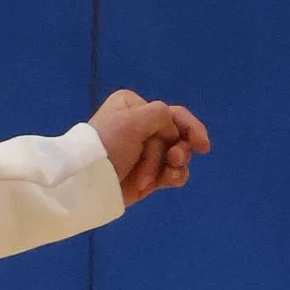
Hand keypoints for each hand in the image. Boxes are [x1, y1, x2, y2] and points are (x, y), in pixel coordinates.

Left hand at [92, 89, 209, 206]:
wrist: (87, 182)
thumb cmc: (107, 145)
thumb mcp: (133, 120)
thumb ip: (162, 115)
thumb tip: (173, 132)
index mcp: (134, 107)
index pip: (172, 114)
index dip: (191, 127)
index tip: (202, 145)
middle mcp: (140, 127)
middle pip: (177, 136)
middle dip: (178, 149)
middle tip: (174, 158)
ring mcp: (144, 153)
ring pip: (178, 156)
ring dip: (175, 164)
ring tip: (165, 174)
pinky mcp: (147, 176)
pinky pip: (173, 174)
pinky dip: (174, 177)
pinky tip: (167, 180)